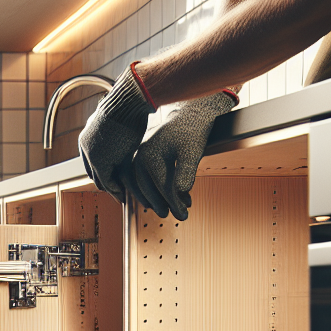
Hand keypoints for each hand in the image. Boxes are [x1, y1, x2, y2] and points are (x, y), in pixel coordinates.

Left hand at [78, 66, 153, 199]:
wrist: (127, 101)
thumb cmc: (127, 106)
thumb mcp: (116, 122)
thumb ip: (115, 134)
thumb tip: (125, 135)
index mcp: (87, 138)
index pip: (92, 163)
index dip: (104, 173)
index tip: (114, 180)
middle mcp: (85, 147)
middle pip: (94, 173)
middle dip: (106, 184)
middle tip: (118, 193)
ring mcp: (91, 155)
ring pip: (100, 179)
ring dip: (111, 189)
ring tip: (122, 196)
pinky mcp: (100, 162)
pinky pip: (107, 181)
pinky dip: (115, 190)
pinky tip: (124, 194)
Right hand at [126, 91, 236, 219]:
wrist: (189, 114)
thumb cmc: (192, 131)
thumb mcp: (193, 151)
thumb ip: (186, 171)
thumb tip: (181, 191)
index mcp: (150, 156)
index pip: (162, 187)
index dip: (174, 203)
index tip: (185, 214)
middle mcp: (139, 156)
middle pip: (149, 189)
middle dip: (164, 204)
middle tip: (179, 215)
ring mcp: (138, 156)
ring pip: (142, 185)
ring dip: (155, 199)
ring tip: (169, 208)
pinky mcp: (141, 156)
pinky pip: (141, 179)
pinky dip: (149, 190)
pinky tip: (162, 196)